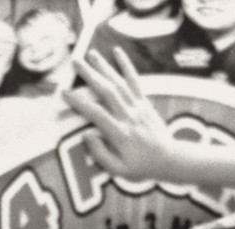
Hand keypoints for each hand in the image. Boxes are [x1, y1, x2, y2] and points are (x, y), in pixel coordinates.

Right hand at [65, 50, 176, 181]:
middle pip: (107, 91)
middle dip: (90, 75)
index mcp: (120, 134)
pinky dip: (126, 65)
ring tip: (90, 54)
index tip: (65, 93)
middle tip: (75, 62)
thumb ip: (101, 154)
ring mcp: (138, 107)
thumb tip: (86, 135)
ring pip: (119, 83)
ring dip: (104, 67)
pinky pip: (135, 81)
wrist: (169, 159)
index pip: (97, 114)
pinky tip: (117, 51)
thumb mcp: (119, 170)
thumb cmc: (141, 168)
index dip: (80, 102)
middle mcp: (129, 117)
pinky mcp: (144, 102)